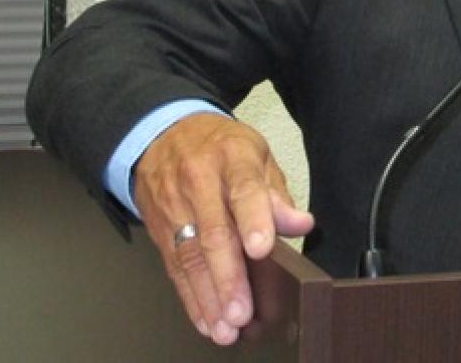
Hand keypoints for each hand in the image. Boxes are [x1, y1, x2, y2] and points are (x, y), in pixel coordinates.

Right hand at [133, 113, 314, 345]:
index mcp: (231, 158)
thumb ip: (277, 193)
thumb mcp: (256, 155)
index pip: (244, 190)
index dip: (254, 220)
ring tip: (226, 326)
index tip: (261, 249)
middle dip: (228, 277)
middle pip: (213, 233)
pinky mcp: (159, 230)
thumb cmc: (220, 147)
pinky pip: (174, 268)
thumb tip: (301, 224)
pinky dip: (190, 297)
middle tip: (242, 310)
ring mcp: (174, 208)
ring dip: (209, 297)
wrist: (161, 134)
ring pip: (190, 257)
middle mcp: (199, 183)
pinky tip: (206, 319)